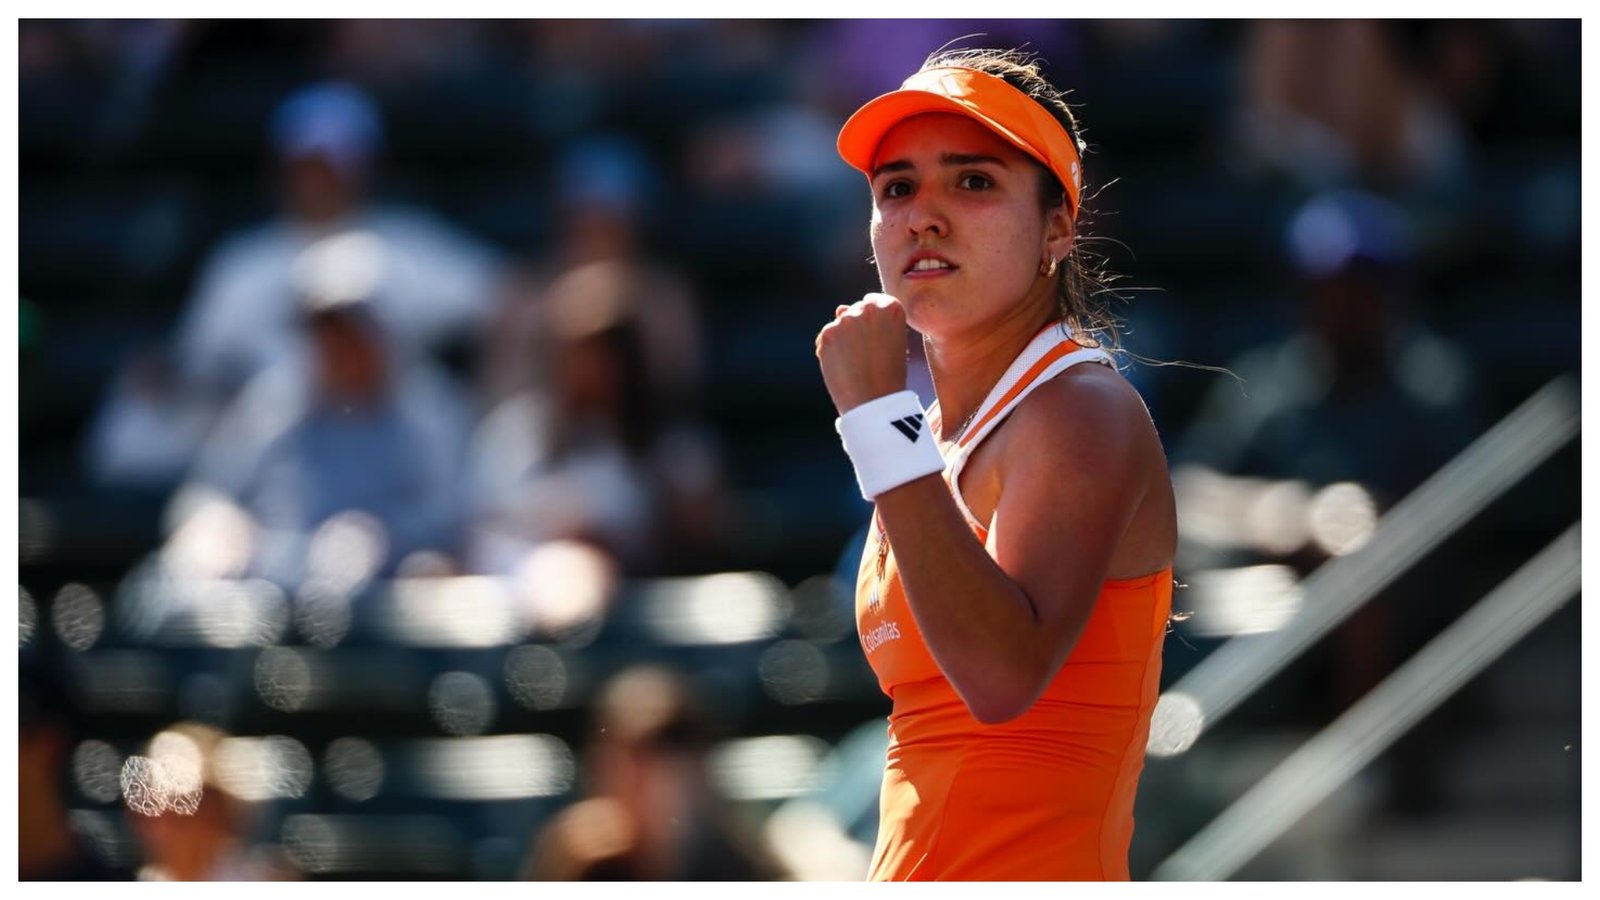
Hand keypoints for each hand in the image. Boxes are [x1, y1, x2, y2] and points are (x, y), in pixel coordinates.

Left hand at [815, 293, 909, 414]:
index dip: (873, 324)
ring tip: (856, 365)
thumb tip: (839, 309)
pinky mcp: (827, 334)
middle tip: (866, 357)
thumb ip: (870, 320)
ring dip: (842, 340)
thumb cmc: (888, 374)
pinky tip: (843, 367)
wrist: (874, 402)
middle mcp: (868, 308)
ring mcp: (845, 320)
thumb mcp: (890, 341)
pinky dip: (830, 351)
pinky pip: (825, 338)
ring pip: (838, 325)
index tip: (876, 342)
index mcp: (891, 307)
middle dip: (856, 330)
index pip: (873, 302)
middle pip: (854, 311)